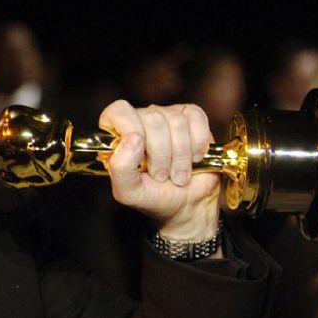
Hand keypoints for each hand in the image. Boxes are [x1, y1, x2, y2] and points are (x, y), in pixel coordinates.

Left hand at [99, 101, 220, 241]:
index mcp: (119, 133)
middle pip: (152, 118)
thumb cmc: (154, 197)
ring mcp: (167, 116)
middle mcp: (141, 119)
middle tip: (161, 175)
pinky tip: (194, 158)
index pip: (118, 111)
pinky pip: (196, 117)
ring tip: (178, 174)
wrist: (187, 206)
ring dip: (181, 155)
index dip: (131, 129)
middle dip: (161, 154)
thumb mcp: (128, 192)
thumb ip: (120, 167)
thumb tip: (133, 138)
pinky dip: (199, 142)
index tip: (141, 157)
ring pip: (176, 121)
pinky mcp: (192, 118)